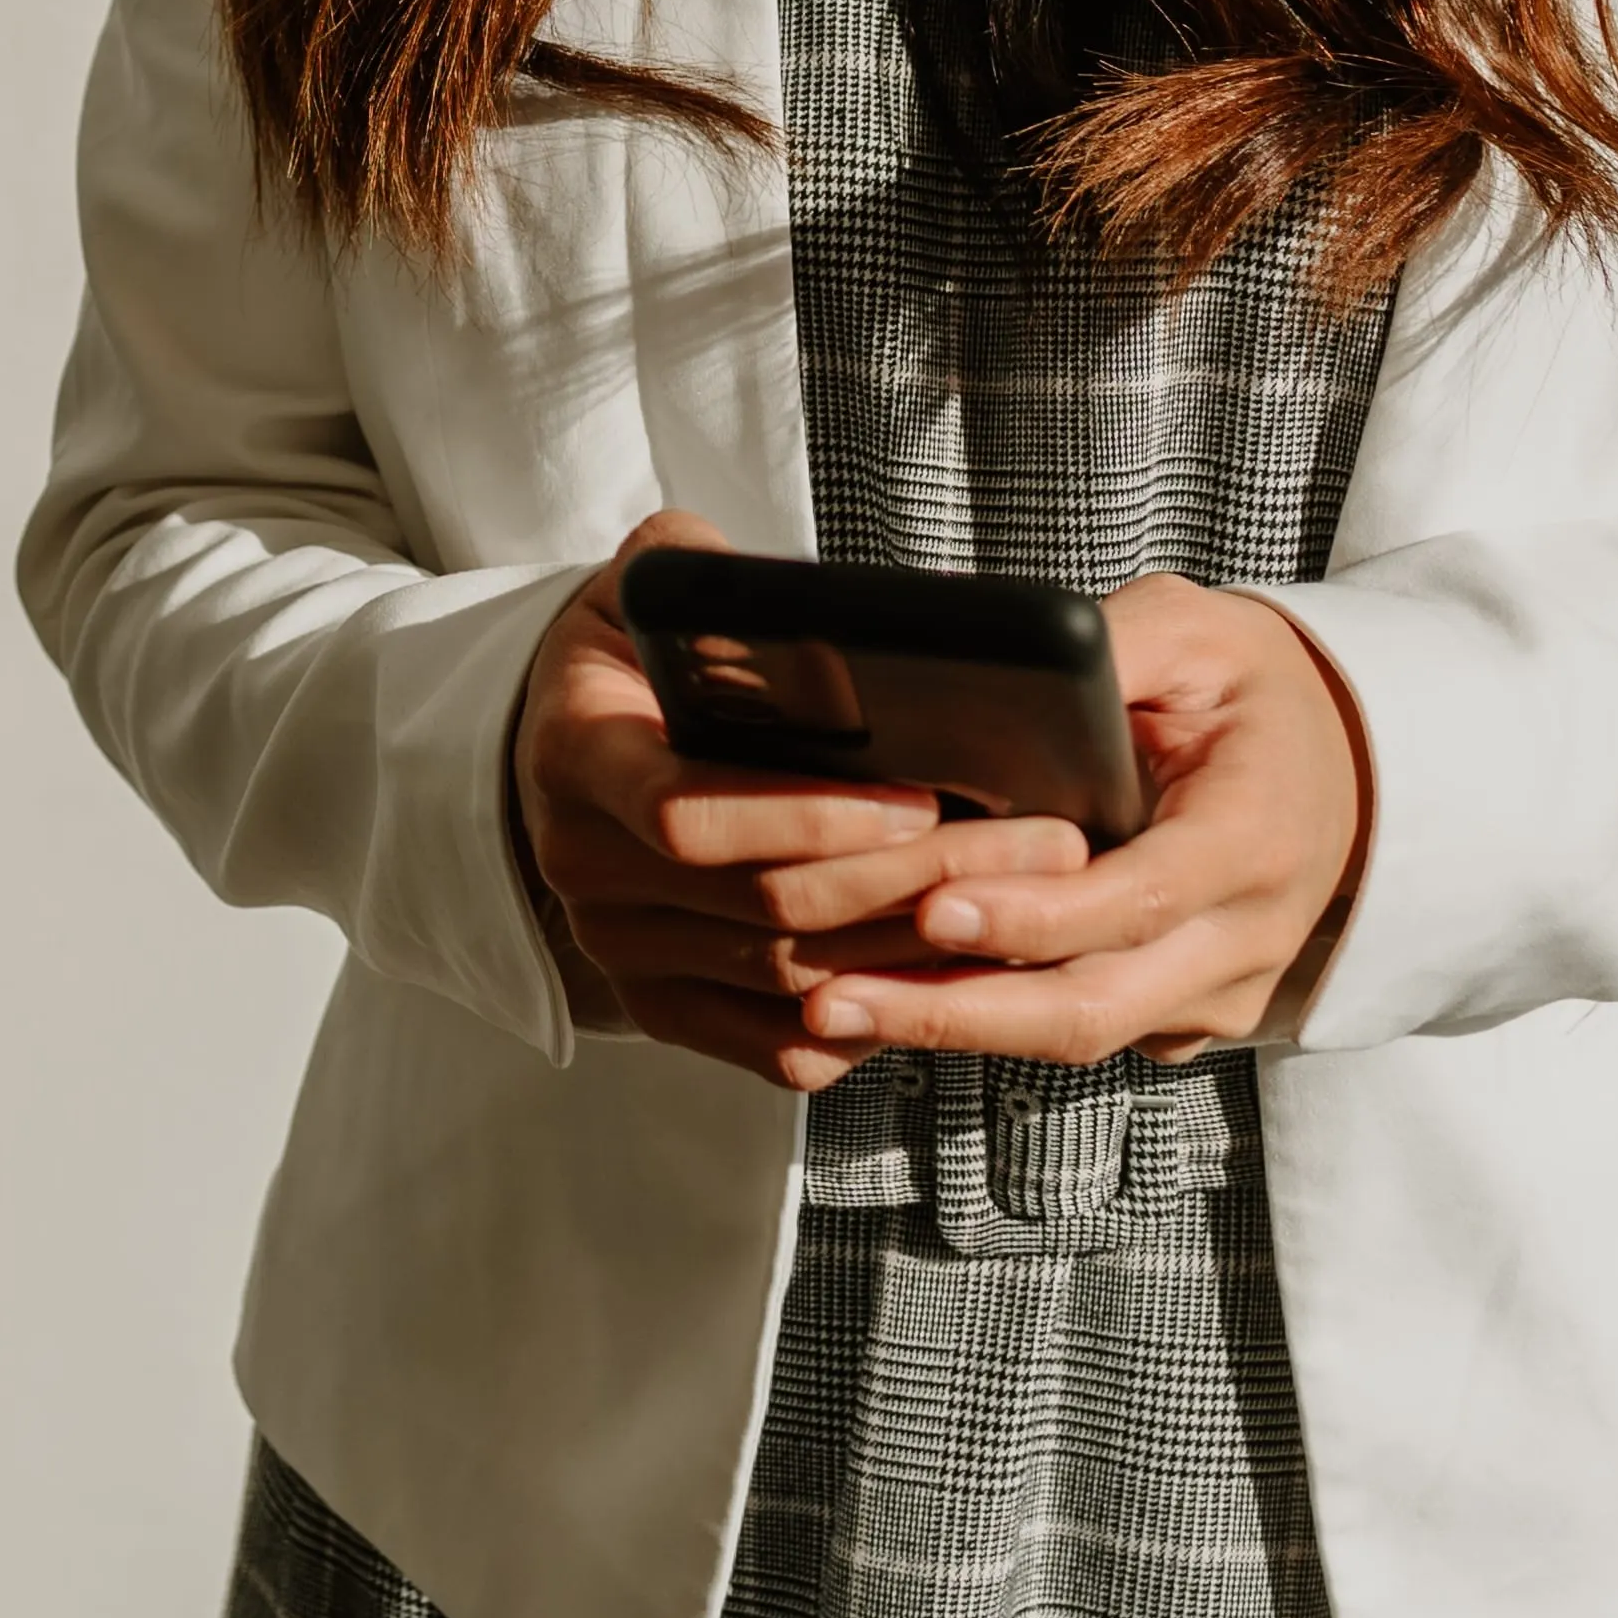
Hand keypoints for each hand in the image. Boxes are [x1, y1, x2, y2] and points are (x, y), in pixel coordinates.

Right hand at [507, 513, 1102, 1089]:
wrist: (574, 738)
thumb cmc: (633, 652)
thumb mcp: (650, 582)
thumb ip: (704, 570)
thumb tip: (796, 603)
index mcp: (574, 756)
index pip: (685, 812)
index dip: (808, 815)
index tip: (921, 796)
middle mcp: (582, 867)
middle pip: (768, 903)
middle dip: (918, 878)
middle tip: (1043, 844)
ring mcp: (620, 951)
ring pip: (794, 978)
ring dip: (925, 947)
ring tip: (1034, 899)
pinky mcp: (663, 1008)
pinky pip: (782, 1046)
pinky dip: (876, 1020)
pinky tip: (957, 969)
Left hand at [785, 573, 1371, 1069]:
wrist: (1342, 765)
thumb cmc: (1255, 690)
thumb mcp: (1197, 632)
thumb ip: (1114, 645)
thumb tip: (1009, 662)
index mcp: (1251, 839)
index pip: (1134, 900)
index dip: (1032, 916)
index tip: (933, 907)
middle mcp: (1242, 937)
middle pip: (1095, 1004)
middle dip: (959, 1011)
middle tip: (836, 996)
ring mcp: (1218, 991)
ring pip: (1082, 1033)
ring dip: (955, 1029)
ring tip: (833, 1007)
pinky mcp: (1185, 1014)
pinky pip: (1088, 1033)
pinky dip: (992, 1025)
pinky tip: (894, 1003)